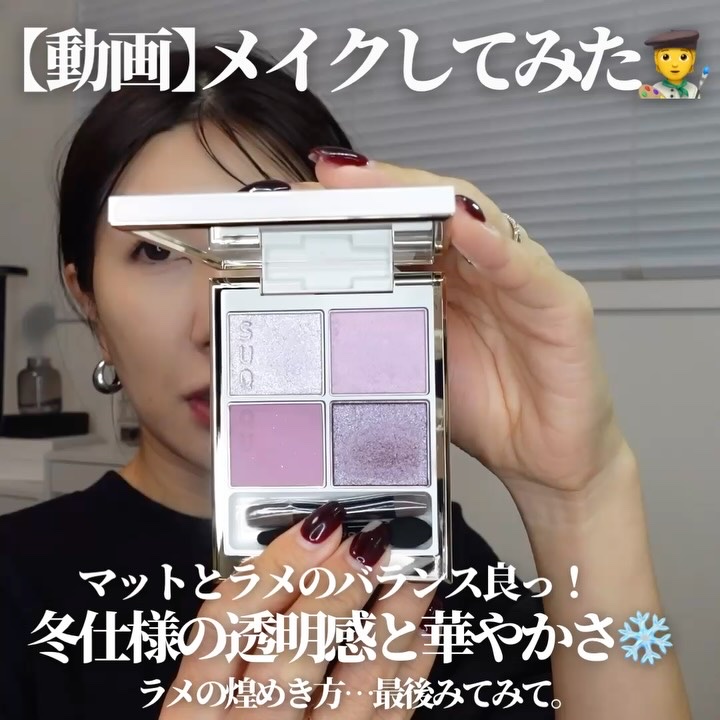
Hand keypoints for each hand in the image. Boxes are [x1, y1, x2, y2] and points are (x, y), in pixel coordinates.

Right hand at [160, 503, 437, 718]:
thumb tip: (303, 549)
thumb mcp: (207, 694)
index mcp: (192, 710)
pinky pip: (387, 719)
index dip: (274, 567)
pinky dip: (410, 672)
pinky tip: (424, 631)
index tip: (319, 526)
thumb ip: (240, 632)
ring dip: (389, 625)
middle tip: (371, 544)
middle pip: (285, 657)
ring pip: (350, 690)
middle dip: (334, 592)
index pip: (222, 626)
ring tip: (416, 576)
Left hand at [307, 149, 628, 499]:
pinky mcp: (559, 306)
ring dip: (426, 198)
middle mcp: (483, 267)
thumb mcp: (415, 367)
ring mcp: (522, 280)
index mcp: (449, 278)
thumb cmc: (483, 409)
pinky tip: (462, 225)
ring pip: (475, 219)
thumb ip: (382, 331)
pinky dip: (493, 247)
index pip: (403, 223)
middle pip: (433, 206)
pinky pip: (524, 270)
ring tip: (378, 186)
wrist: (543, 462)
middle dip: (380, 188)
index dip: (356, 207)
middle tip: (330, 177)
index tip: (303, 198)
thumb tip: (314, 312)